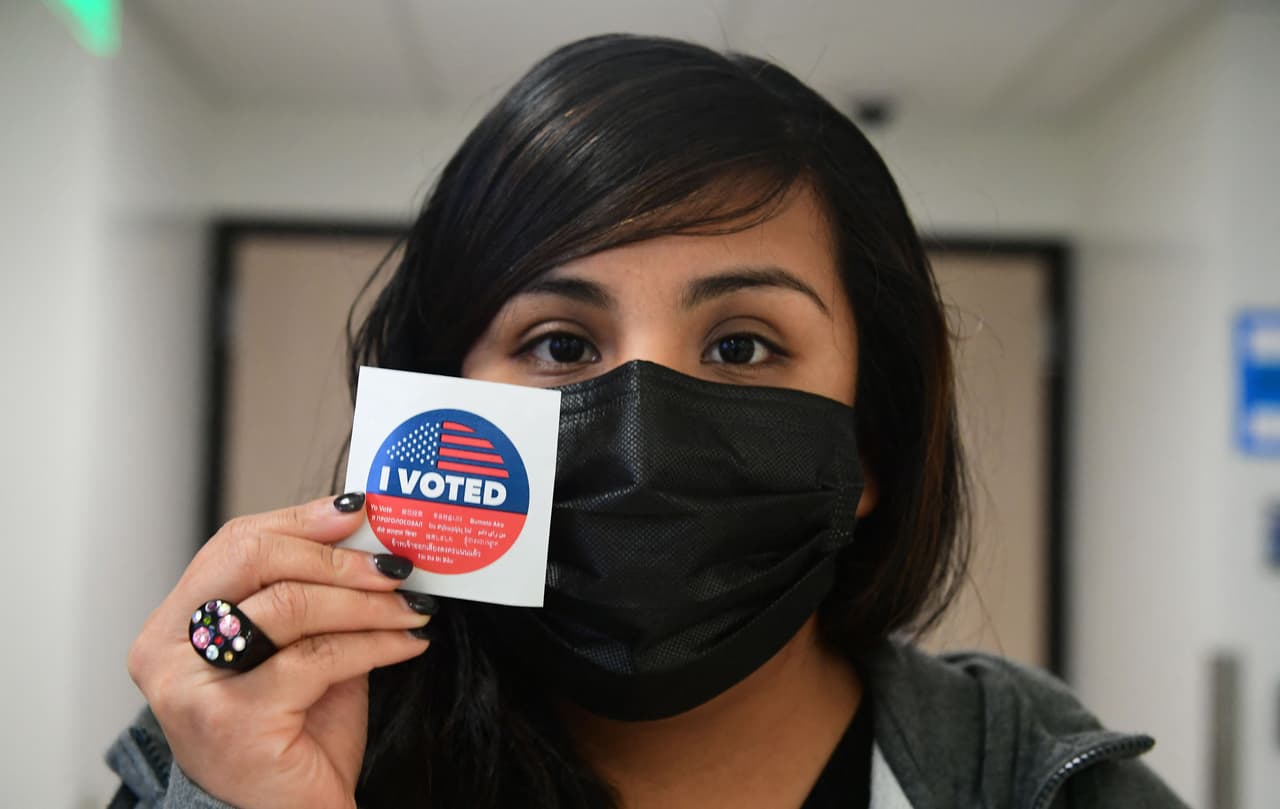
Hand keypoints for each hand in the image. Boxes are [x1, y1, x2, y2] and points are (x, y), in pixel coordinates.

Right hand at [127, 494, 432, 808]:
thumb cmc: (291, 733)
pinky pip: (318, 658)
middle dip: (335, 557)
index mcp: (173, 625)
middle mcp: (168, 652)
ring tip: (411, 607)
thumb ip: (313, 594)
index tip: (359, 512)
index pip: (234, 544)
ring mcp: (195, 687)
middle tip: (394, 566)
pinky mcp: (235, 720)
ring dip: (366, 601)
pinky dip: (375, 643)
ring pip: (288, 606)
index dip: (300, 520)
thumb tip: (367, 536)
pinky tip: (406, 643)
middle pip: (254, 561)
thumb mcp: (297, 648)